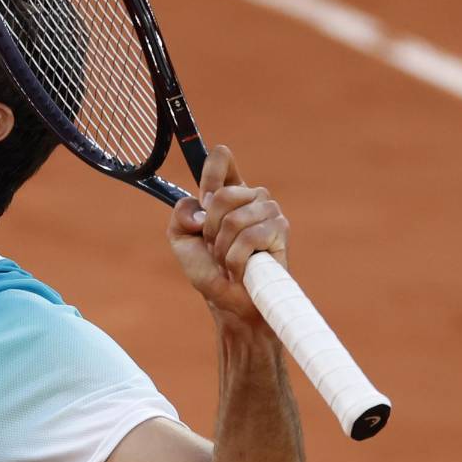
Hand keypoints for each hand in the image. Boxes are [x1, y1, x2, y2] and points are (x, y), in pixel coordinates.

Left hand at [167, 145, 289, 322]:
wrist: (227, 301)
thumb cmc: (208, 268)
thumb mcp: (181, 238)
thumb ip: (181, 215)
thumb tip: (201, 209)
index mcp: (227, 193)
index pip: (222, 161)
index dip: (211, 170)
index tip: (204, 196)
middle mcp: (251, 197)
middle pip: (223, 194)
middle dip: (210, 228)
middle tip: (215, 247)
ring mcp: (269, 211)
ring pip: (234, 218)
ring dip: (223, 247)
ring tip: (228, 260)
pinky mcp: (280, 230)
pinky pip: (249, 237)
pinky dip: (235, 259)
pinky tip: (239, 269)